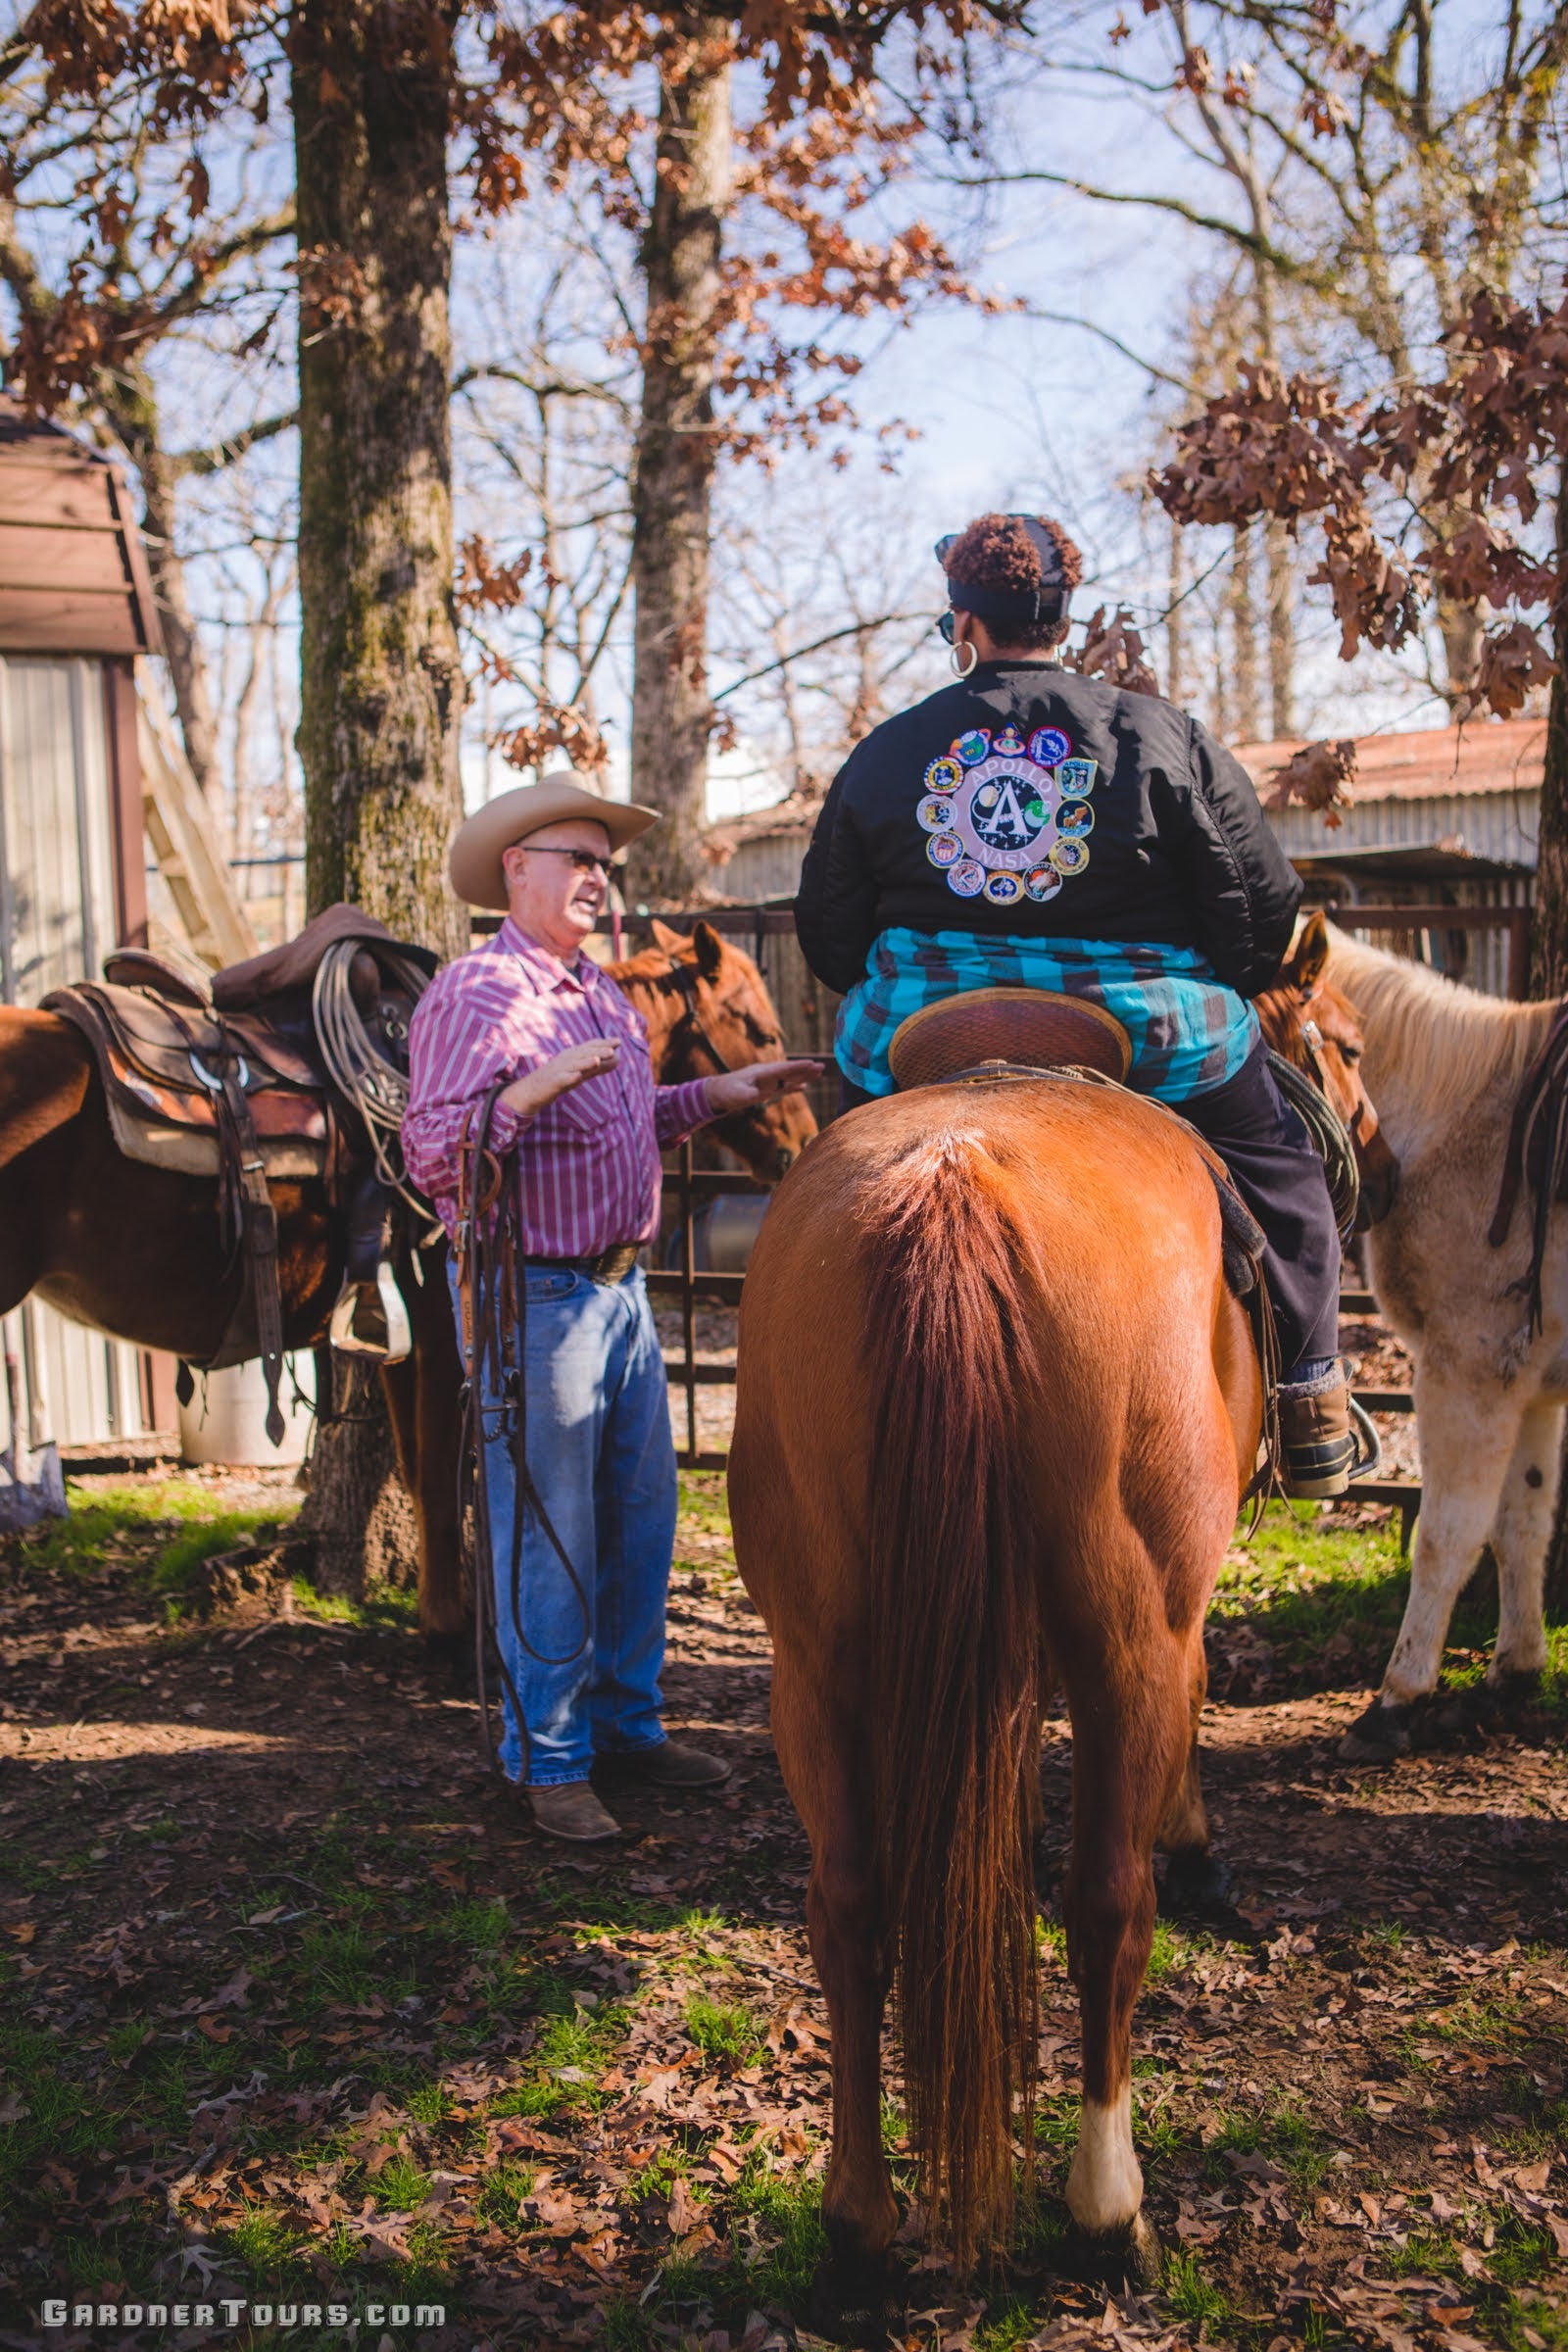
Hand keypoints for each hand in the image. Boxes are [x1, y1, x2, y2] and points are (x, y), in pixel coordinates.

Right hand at [500, 1036, 617, 1119]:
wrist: (531, 1090)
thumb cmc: (559, 1078)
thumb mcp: (581, 1071)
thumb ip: (599, 1065)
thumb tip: (619, 1058)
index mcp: (573, 1055)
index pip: (589, 1047)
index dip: (603, 1044)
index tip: (618, 1041)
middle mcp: (566, 1059)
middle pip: (584, 1054)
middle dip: (598, 1051)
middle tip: (613, 1049)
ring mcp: (559, 1070)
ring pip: (574, 1065)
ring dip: (586, 1062)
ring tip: (597, 1060)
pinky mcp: (552, 1082)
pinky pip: (562, 1079)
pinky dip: (569, 1077)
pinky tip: (578, 1076)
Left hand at [704, 1059, 823, 1116]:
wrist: (717, 1092)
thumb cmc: (727, 1092)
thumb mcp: (737, 1095)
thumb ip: (750, 1094)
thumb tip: (761, 1095)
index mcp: (761, 1073)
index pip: (783, 1070)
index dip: (797, 1067)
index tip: (811, 1064)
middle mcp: (767, 1075)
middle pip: (790, 1071)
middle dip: (806, 1069)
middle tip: (823, 1066)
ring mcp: (767, 1081)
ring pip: (789, 1078)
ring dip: (803, 1076)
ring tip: (818, 1073)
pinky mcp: (765, 1088)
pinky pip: (783, 1086)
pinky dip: (794, 1086)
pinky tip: (804, 1087)